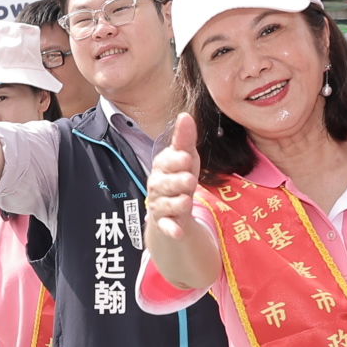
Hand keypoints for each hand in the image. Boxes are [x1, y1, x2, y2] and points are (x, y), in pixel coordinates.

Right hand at [145, 114, 203, 240]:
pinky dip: (171, 229)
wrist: (175, 210)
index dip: (176, 160)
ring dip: (176, 203)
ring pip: (165, 204)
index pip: (165, 162)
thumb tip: (185, 115)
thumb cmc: (180, 177)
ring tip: (187, 201)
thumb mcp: (186, 157)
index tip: (187, 157)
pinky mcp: (163, 223)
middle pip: (164, 183)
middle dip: (177, 182)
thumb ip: (184, 138)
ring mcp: (159, 205)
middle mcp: (157, 185)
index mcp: (161, 167)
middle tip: (190, 181)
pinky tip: (178, 231)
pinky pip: (165, 226)